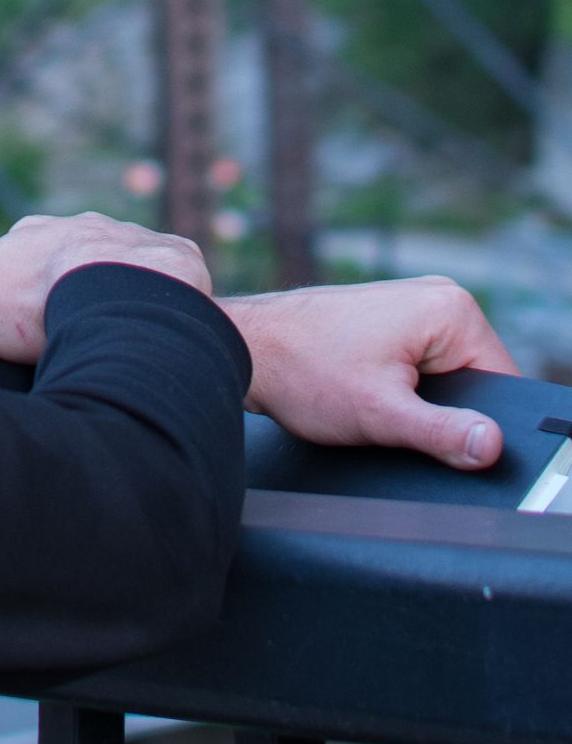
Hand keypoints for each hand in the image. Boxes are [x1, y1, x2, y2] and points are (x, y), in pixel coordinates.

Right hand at [0, 212, 209, 364]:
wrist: (125, 295)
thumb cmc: (36, 302)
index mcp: (29, 234)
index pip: (12, 260)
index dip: (10, 293)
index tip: (13, 325)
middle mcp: (81, 227)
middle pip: (67, 259)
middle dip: (66, 289)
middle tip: (65, 334)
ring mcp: (133, 240)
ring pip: (120, 268)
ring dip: (117, 295)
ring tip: (114, 338)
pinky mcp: (178, 260)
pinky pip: (170, 278)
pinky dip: (164, 302)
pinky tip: (160, 332)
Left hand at [221, 278, 518, 469]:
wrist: (242, 347)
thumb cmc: (299, 370)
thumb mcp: (379, 414)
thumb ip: (442, 433)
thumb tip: (492, 445)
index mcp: (451, 310)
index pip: (500, 382)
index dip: (476, 421)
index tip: (437, 436)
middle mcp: (437, 298)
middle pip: (470, 380)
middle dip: (440, 411)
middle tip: (393, 418)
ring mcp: (410, 306)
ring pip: (440, 378)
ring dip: (415, 401)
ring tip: (373, 402)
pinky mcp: (388, 320)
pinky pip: (414, 367)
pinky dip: (396, 389)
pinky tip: (364, 392)